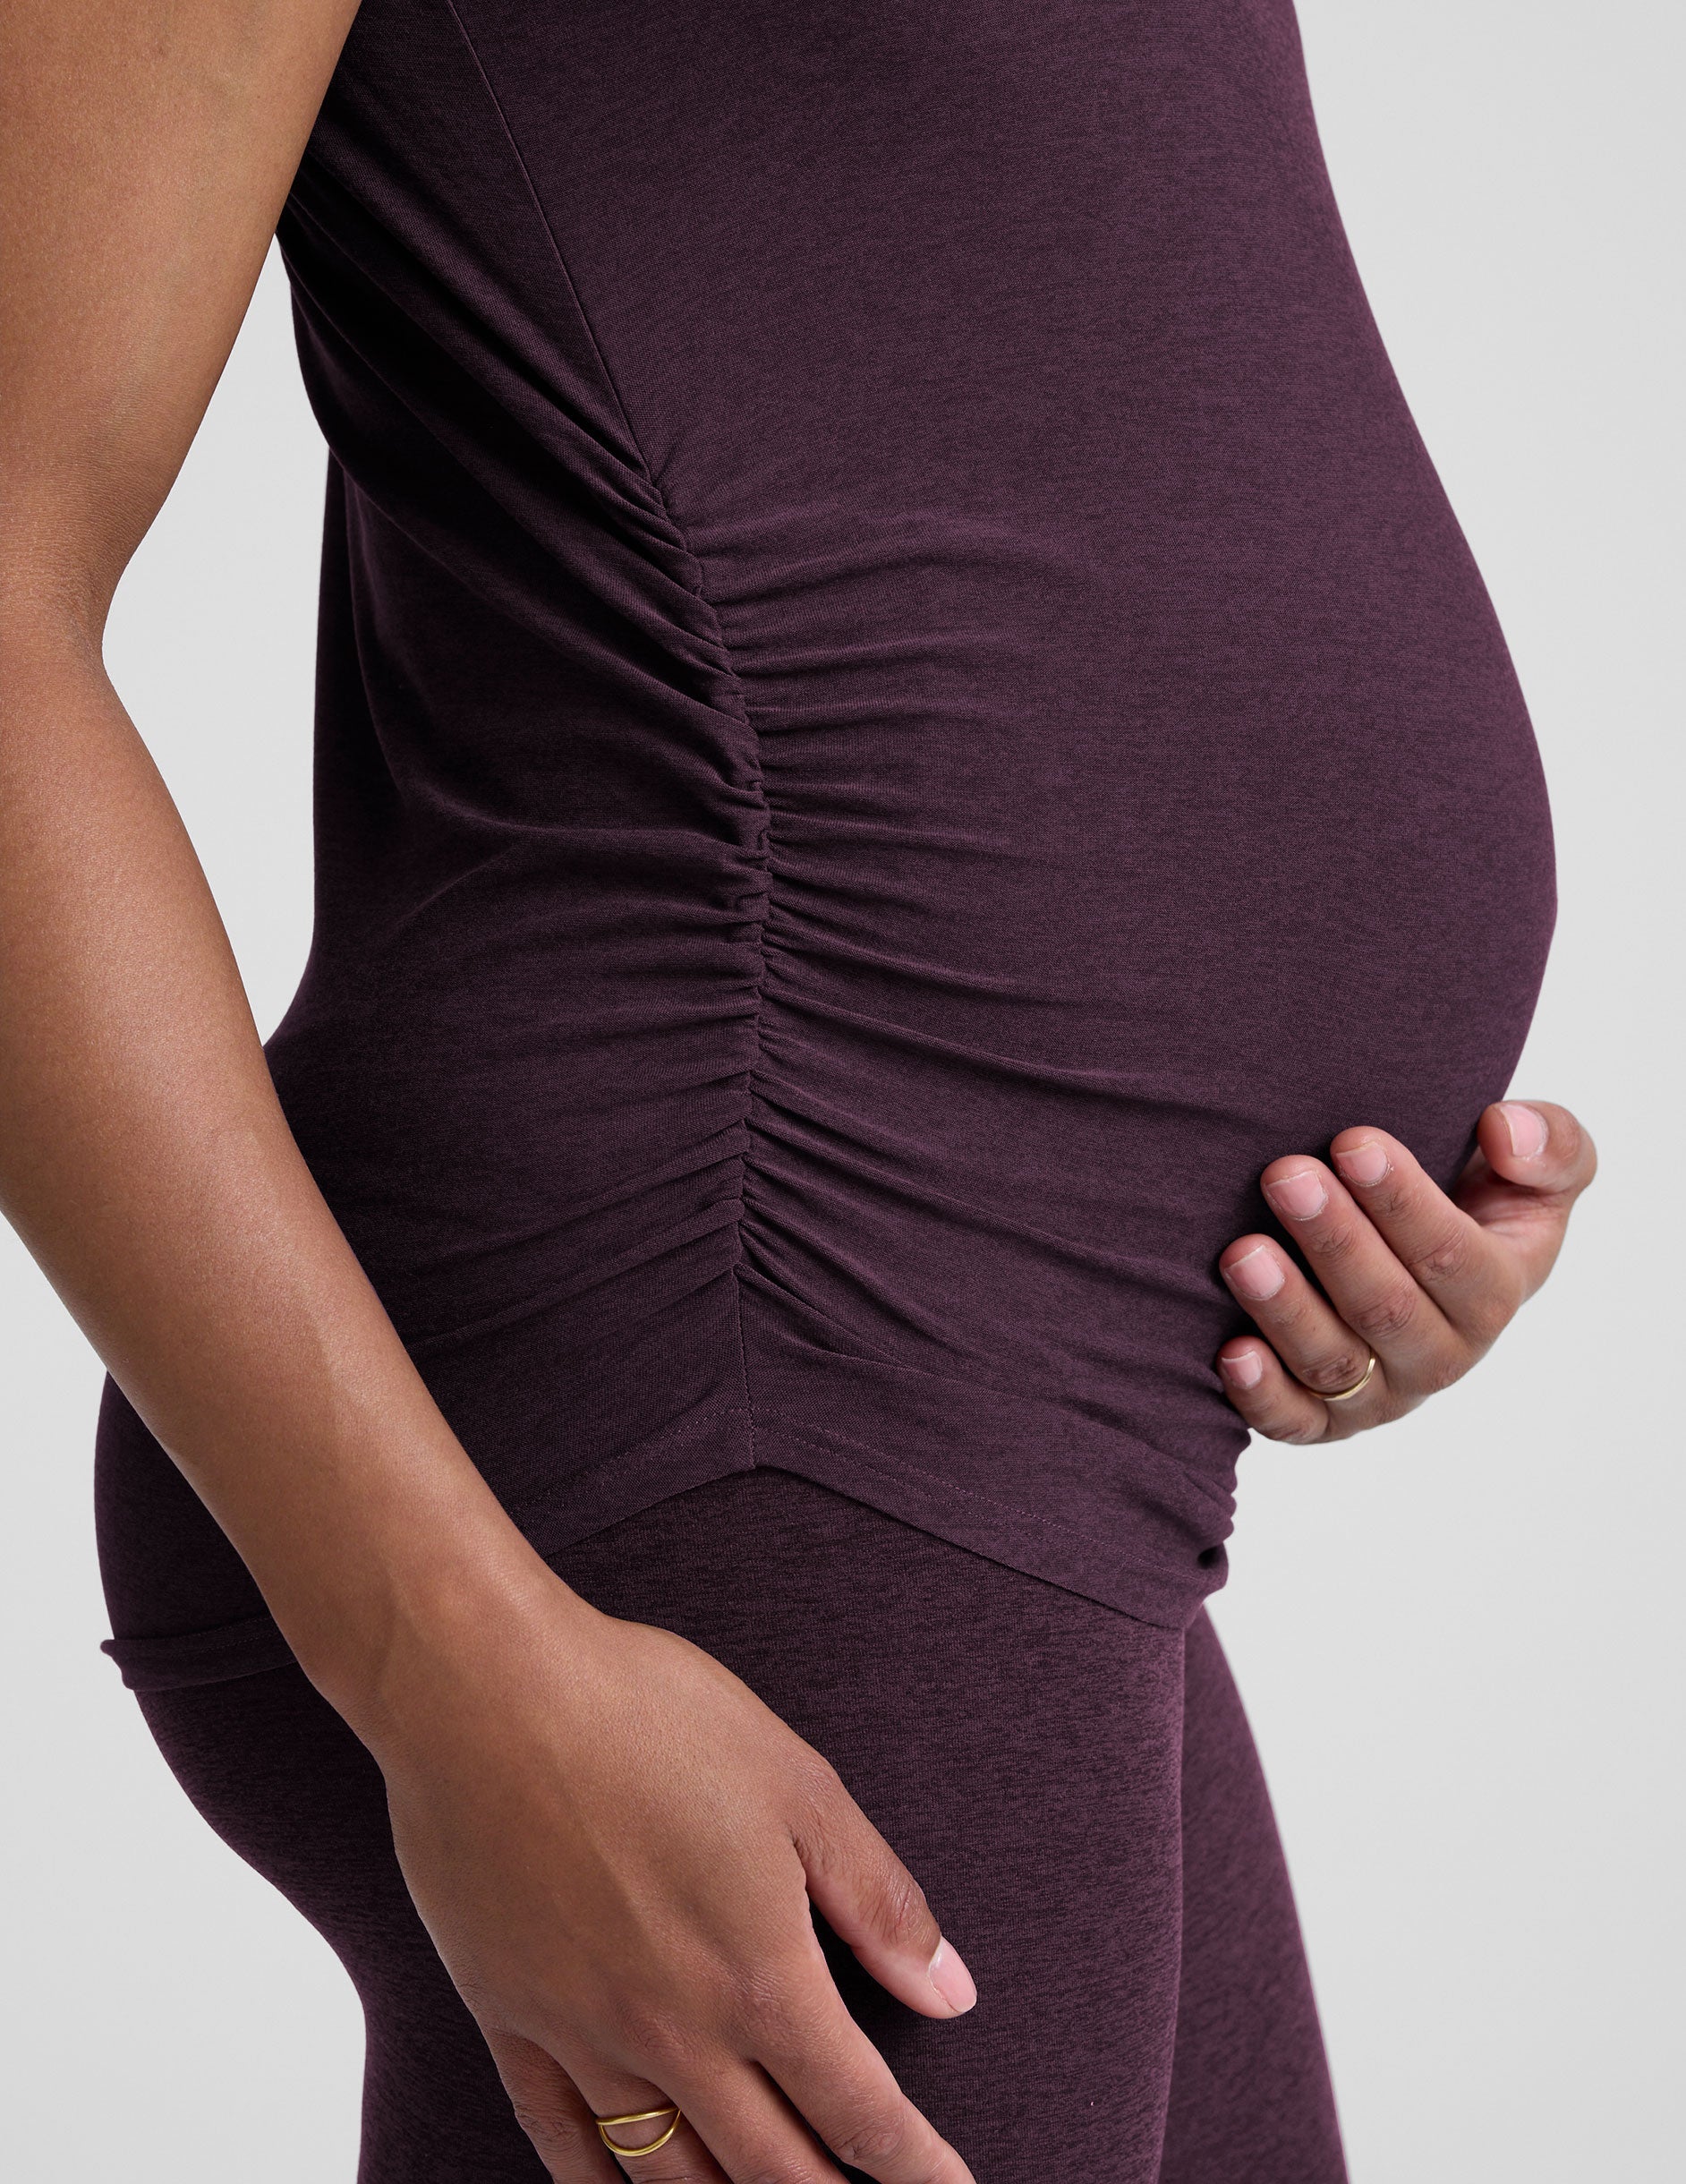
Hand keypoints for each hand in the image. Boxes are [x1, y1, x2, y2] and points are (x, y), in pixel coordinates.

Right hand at [371, 1575, 978, 2182]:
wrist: (486, 1691)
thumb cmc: (646, 1716)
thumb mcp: (798, 1787)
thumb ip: (878, 1902)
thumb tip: (951, 1991)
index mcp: (761, 1978)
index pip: (858, 2113)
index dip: (915, 2167)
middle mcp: (676, 2033)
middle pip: (773, 2170)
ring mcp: (583, 2036)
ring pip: (669, 2178)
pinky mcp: (508, 2018)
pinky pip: (560, 2142)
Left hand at [1214, 1100, 1595, 1443]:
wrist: (1410, 1255)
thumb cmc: (1472, 1203)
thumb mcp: (1532, 1170)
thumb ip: (1550, 1144)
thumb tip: (1505, 1131)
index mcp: (1495, 1294)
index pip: (1453, 1256)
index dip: (1403, 1202)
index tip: (1354, 1143)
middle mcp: (1440, 1356)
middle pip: (1386, 1307)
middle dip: (1335, 1240)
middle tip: (1286, 1175)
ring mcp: (1380, 1394)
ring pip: (1334, 1362)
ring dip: (1287, 1308)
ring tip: (1244, 1251)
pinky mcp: (1323, 1420)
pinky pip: (1294, 1422)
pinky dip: (1262, 1396)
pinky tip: (1232, 1352)